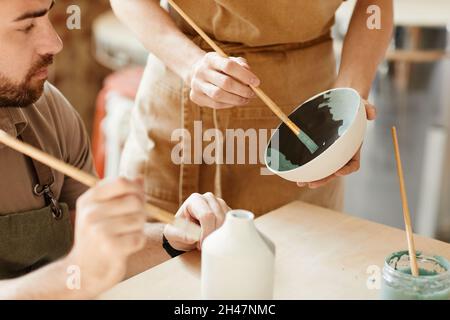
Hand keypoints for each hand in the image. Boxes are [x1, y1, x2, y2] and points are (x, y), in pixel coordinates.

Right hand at [66, 177, 146, 296]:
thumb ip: (121, 193)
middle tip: (129, 223)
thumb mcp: (102, 211)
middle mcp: (91, 213)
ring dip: (138, 229)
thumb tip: (140, 178)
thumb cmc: (97, 238)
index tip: (137, 199)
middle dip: (139, 211)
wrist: (83, 271)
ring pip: (139, 219)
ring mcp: (99, 230)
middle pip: (135, 200)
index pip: (122, 182)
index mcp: (89, 199)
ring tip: (124, 235)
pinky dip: (137, 243)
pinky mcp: (110, 247)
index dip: (136, 189)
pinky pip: (139, 238)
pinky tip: (124, 247)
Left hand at [163, 192, 229, 250]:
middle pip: (219, 217)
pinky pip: (233, 224)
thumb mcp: (173, 235)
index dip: (206, 233)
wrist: (185, 233)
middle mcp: (209, 198)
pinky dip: (226, 233)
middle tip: (204, 246)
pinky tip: (215, 238)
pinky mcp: (228, 212)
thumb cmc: (178, 232)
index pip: (207, 215)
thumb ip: (180, 235)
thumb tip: (193, 237)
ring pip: (228, 221)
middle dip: (213, 235)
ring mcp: (220, 204)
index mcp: (195, 199)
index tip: (200, 245)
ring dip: (220, 235)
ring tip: (208, 241)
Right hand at [187, 52, 259, 108]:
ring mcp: (197, 85)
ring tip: (246, 100)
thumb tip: (250, 76)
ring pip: (219, 95)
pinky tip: (236, 102)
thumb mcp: (229, 60)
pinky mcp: (196, 97)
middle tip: (253, 94)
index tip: (257, 83)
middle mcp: (201, 71)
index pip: (229, 66)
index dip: (244, 75)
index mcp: (210, 59)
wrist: (196, 73)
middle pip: (225, 83)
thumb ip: (241, 65)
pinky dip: (229, 104)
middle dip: (242, 90)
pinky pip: (215, 104)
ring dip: (236, 100)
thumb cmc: (219, 67)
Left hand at [297, 100, 376, 188]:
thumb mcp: (363, 104)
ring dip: (313, 177)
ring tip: (300, 182)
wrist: (342, 103)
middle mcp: (342, 154)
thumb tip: (372, 114)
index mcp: (353, 149)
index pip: (353, 164)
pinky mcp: (320, 149)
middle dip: (324, 179)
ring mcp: (331, 153)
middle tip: (311, 184)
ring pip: (323, 170)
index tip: (338, 171)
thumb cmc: (354, 106)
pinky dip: (307, 167)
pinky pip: (315, 161)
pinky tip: (297, 172)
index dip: (347, 170)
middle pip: (334, 172)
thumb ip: (369, 108)